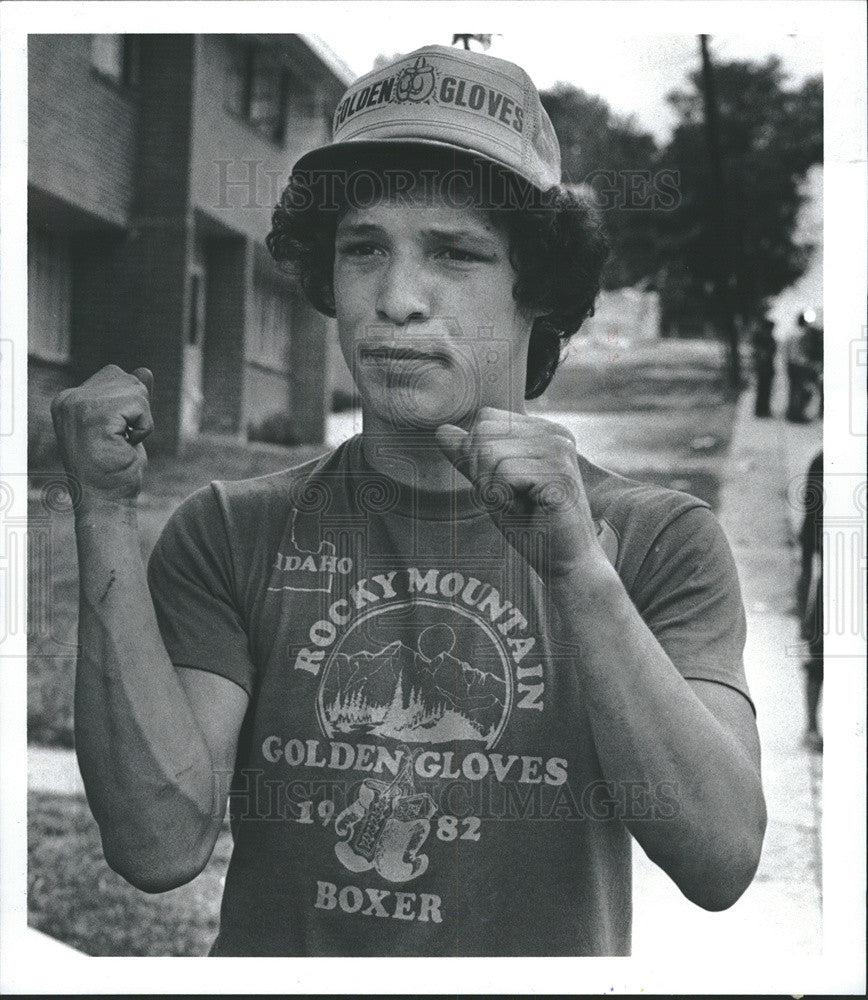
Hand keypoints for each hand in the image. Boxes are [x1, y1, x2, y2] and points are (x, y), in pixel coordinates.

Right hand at [51, 365, 154, 508]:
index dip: (129, 405)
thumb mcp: (125, 426)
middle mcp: (69, 399)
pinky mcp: (94, 415)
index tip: (114, 433)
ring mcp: (78, 405)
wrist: (106, 500)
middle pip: (127, 378)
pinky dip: (144, 427)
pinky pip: (140, 406)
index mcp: (69, 400)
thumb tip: (146, 371)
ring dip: (141, 420)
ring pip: (136, 390)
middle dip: (137, 410)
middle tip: (120, 439)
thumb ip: (132, 398)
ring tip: (122, 443)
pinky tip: (126, 445)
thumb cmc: (115, 469)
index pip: (114, 375)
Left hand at [435, 407, 601, 578]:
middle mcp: (555, 434)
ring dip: (492, 489)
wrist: (565, 561)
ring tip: (520, 505)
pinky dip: (503, 499)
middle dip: (482, 472)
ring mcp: (559, 451)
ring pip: (489, 454)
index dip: (478, 455)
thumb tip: (440, 430)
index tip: (503, 484)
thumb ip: (470, 457)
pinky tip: (527, 511)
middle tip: (509, 497)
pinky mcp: (558, 473)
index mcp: (542, 431)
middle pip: (483, 432)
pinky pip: (503, 474)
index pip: (485, 420)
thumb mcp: (492, 485)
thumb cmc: (530, 525)